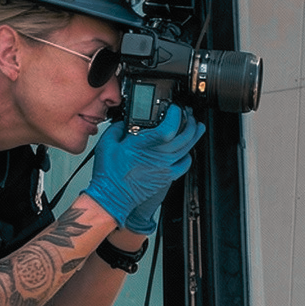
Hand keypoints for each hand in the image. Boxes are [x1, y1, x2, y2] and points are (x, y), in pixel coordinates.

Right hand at [86, 105, 202, 229]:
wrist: (112, 197)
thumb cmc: (109, 174)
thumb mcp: (107, 143)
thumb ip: (118, 128)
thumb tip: (124, 122)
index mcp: (144, 144)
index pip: (169, 127)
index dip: (176, 114)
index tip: (174, 108)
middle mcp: (158, 155)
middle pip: (185, 136)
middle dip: (190, 121)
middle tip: (188, 114)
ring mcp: (165, 167)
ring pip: (188, 148)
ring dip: (194, 135)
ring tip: (196, 127)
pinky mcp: (167, 177)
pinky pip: (185, 165)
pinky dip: (188, 156)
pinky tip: (187, 151)